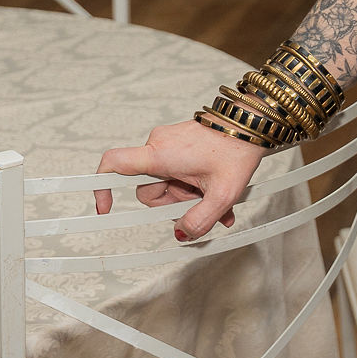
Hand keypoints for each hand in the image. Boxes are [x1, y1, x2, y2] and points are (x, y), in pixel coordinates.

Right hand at [94, 120, 264, 239]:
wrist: (254, 123)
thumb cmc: (237, 149)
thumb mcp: (223, 194)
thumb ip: (200, 220)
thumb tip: (182, 233)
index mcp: (160, 154)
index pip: (113, 164)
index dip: (102, 187)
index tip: (106, 208)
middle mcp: (159, 145)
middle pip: (149, 189)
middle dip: (174, 203)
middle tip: (203, 202)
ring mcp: (170, 143)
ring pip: (167, 183)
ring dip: (188, 196)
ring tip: (217, 197)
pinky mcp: (180, 144)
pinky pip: (177, 173)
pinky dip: (193, 186)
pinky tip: (216, 193)